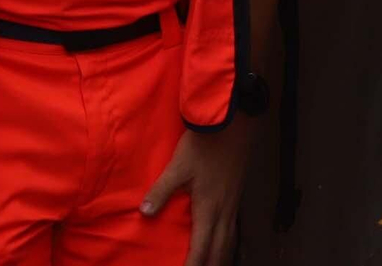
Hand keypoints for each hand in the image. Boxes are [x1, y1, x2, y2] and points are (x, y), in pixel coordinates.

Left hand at [139, 119, 251, 265]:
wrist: (232, 128)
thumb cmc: (203, 147)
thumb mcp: (177, 167)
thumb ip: (161, 191)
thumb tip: (145, 212)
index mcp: (209, 209)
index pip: (202, 247)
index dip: (194, 264)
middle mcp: (224, 212)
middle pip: (220, 250)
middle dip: (210, 265)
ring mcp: (232, 205)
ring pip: (230, 241)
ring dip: (220, 256)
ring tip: (212, 264)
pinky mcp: (236, 196)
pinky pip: (233, 229)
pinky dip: (228, 242)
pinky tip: (223, 239)